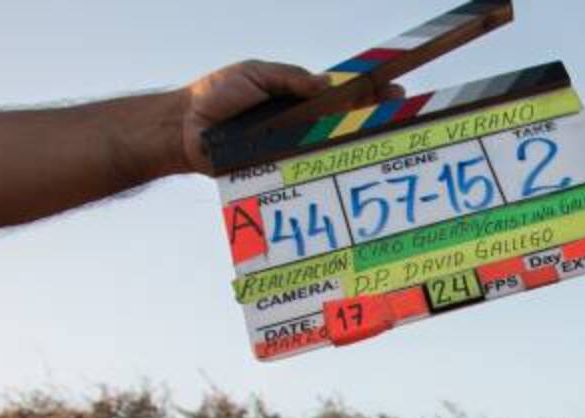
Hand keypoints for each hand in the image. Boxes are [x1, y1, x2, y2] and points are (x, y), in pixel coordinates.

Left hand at [179, 60, 404, 172]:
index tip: (393, 91)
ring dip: (356, 150)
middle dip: (372, 120)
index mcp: (296, 99)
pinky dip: (325, 176)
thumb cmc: (216, 96)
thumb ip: (289, 78)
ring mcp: (290, 150)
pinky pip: (304, 174)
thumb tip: (327, 85)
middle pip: (343, 124)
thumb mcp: (253, 74)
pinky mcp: (278, 171)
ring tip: (381, 147)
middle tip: (400, 116)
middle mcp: (298, 126)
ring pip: (328, 151)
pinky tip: (348, 176)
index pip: (340, 95)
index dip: (367, 93)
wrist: (183, 128)